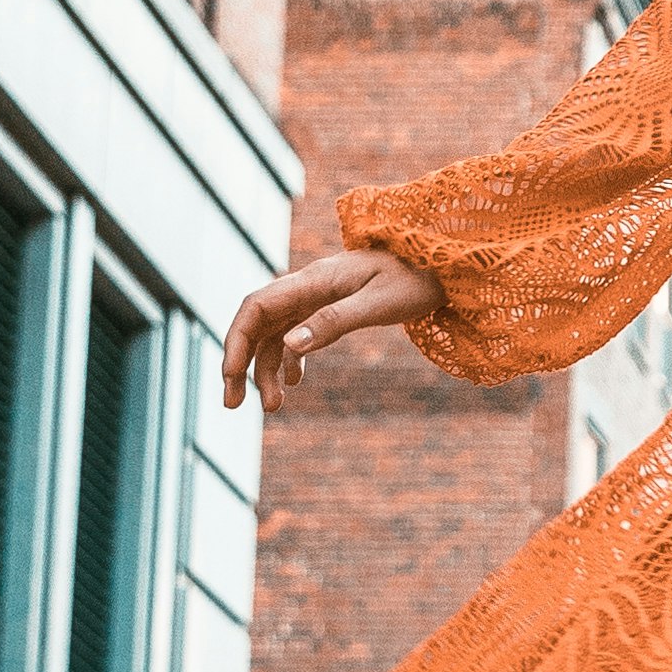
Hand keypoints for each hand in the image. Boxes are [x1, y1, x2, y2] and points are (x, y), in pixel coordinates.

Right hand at [220, 243, 441, 410]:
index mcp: (315, 279)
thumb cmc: (415, 280)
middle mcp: (308, 286)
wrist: (440, 265)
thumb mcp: (379, 303)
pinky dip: (287, 361)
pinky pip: (295, 335)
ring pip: (274, 334)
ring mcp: (317, 297)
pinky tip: (292, 384)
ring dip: (264, 369)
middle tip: (233, 404)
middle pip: (257, 322)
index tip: (231, 377)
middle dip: (239, 361)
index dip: (237, 340)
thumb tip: (290, 346)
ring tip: (271, 407)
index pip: (257, 306)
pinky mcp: (329, 308)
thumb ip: (334, 322)